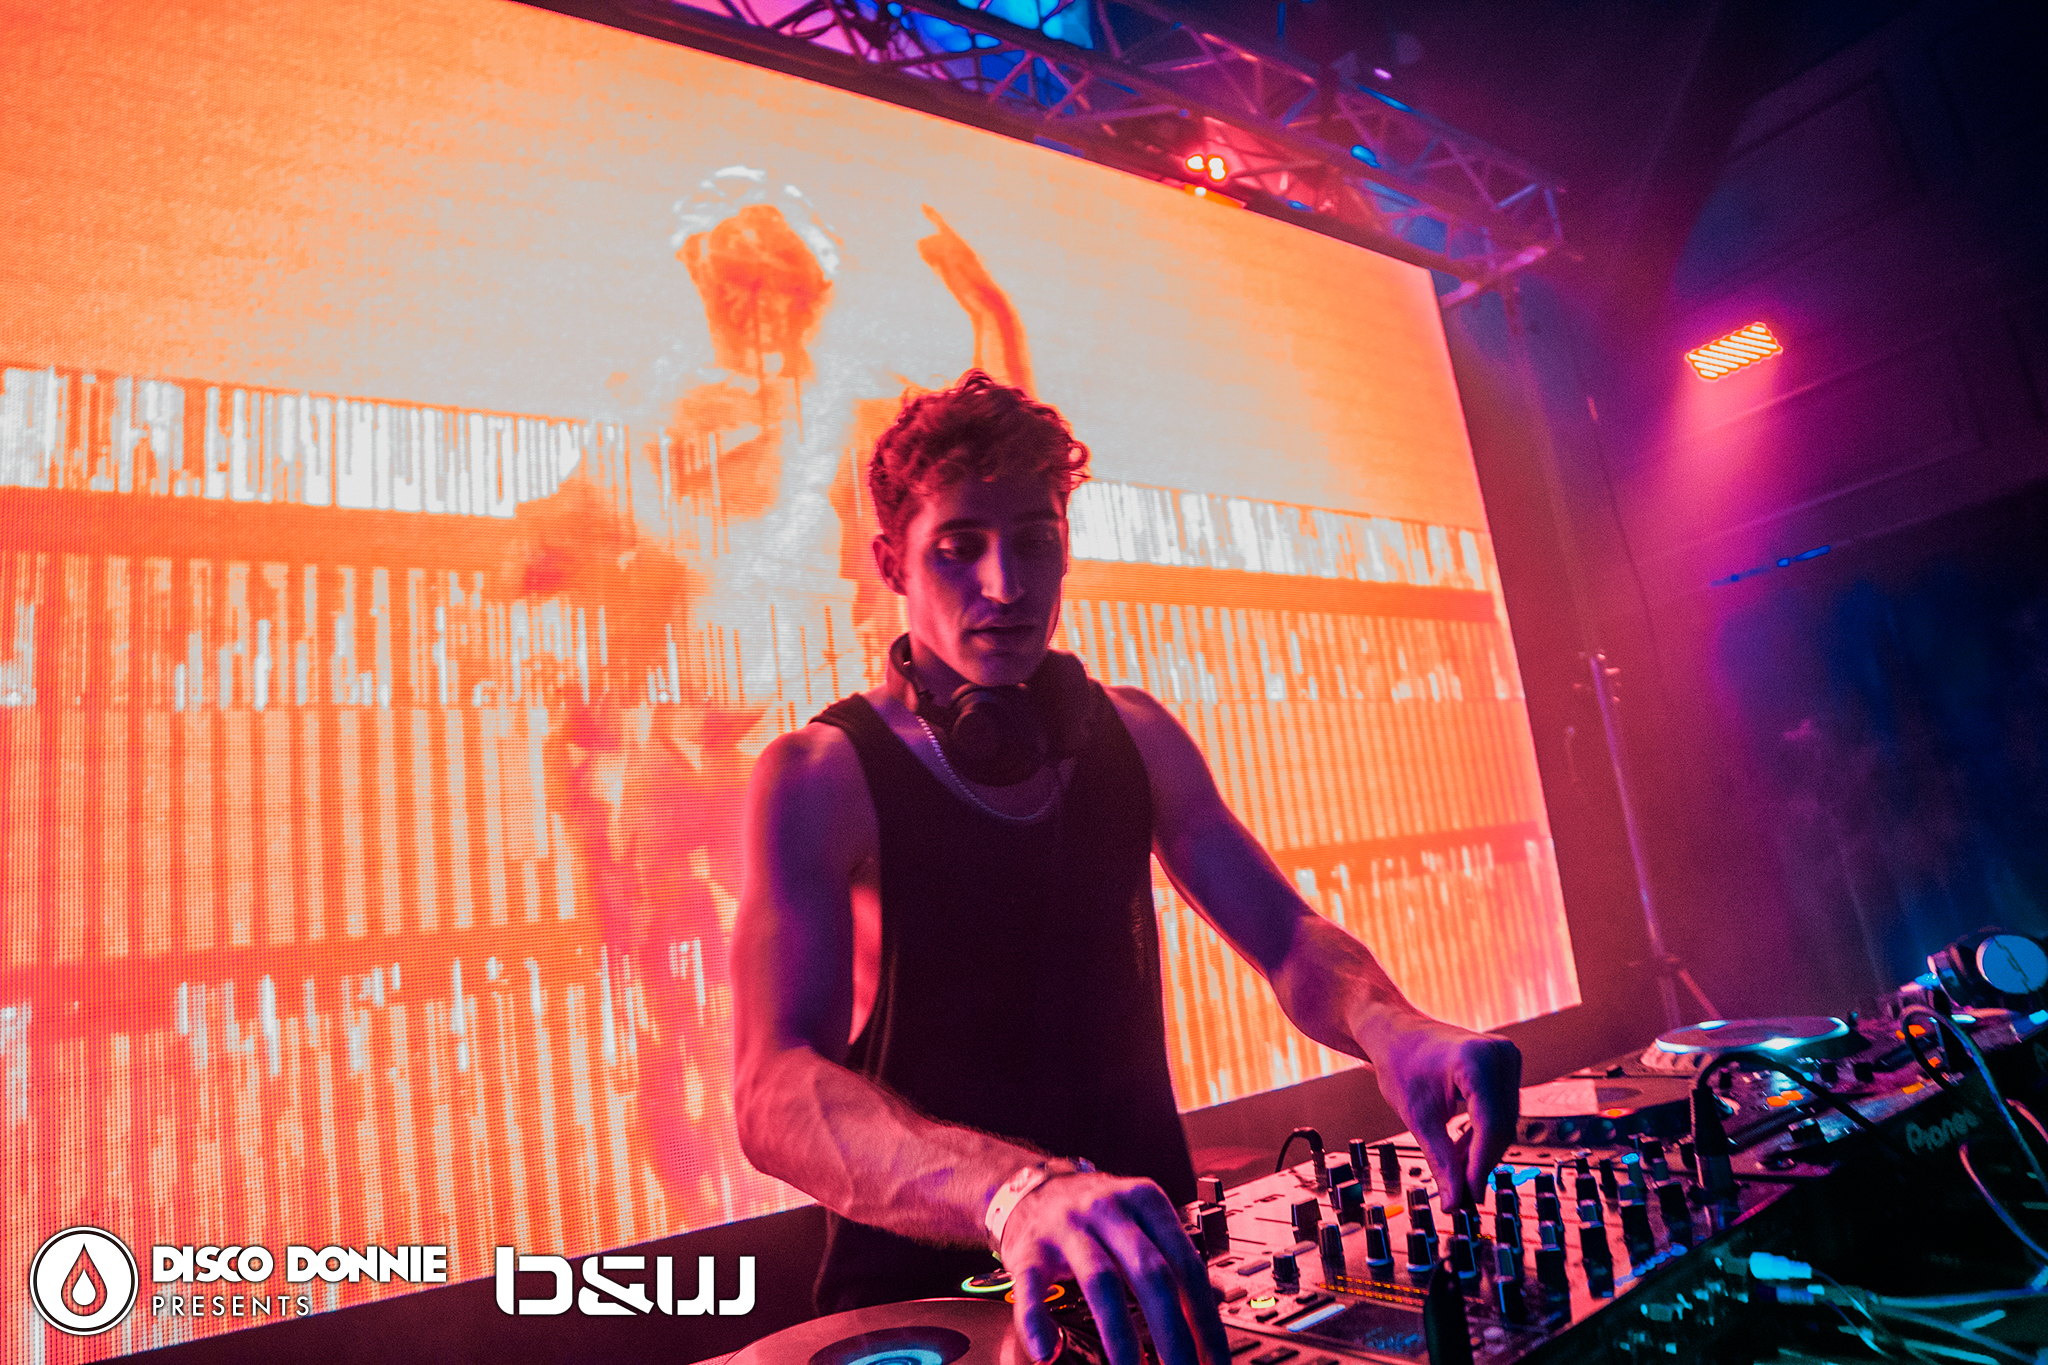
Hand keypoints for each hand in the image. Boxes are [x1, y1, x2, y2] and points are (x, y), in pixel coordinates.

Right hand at [998, 1171, 1228, 1364]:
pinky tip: (1048, 1351)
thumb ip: (1173, 1256)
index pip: (1187, 1264)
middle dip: (1173, 1334)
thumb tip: (1216, 1299)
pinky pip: (1032, 1288)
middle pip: (1151, 1275)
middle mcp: (1110, 1210)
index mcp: (1146, 1203)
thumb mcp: (1141, 1220)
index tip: (1215, 1360)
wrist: (1031, 1186)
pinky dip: (1037, 1321)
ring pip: (1101, 1281)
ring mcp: (1068, 1228)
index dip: (1205, 1318)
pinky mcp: (1029, 1249)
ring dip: (1120, 1335)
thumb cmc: (1095, 1212)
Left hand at [1368, 1018, 1520, 1210]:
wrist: (1395, 1031)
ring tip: (1454, 1169)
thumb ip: (1441, 1161)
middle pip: (1502, 1126)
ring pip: (1504, 1122)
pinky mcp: (1506, 1064)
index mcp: (1476, 1061)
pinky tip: (1461, 1149)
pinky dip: (1482, 1132)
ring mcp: (1507, 1057)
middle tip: (1461, 1193)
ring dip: (1481, 1149)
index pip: (1490, 1126)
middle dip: (1481, 1161)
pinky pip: (1501, 1109)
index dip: (1481, 1166)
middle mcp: (1500, 1055)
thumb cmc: (1400, 1063)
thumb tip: (1455, 1203)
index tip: (1469, 1197)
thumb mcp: (1417, 1117)